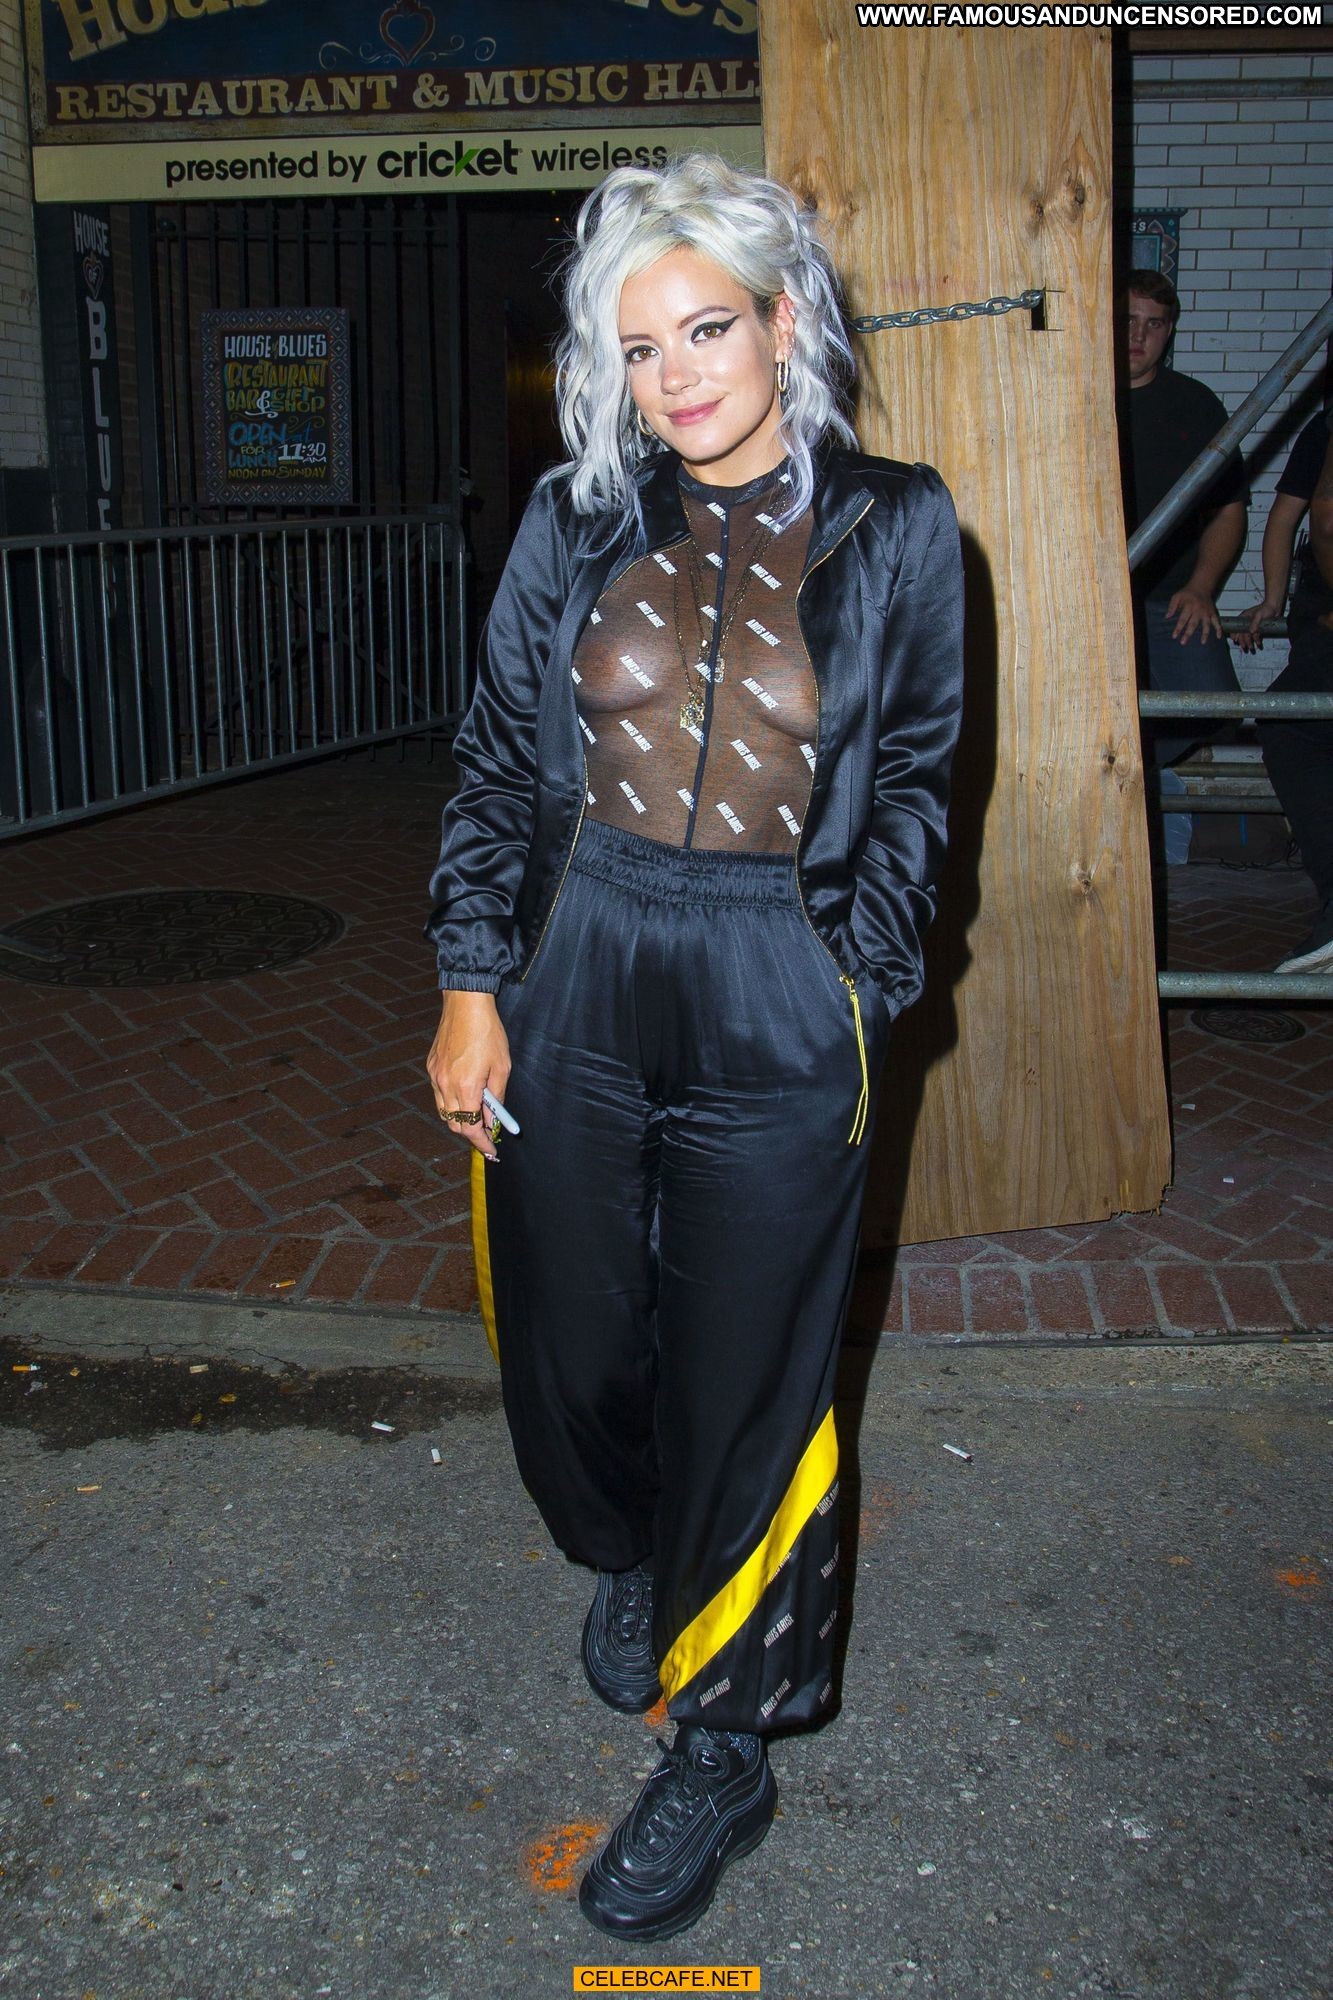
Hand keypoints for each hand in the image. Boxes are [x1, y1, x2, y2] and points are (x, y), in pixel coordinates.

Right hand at [425, 991, 510, 1160]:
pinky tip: (465, 1093)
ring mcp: (435, 1076)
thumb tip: (493, 1119)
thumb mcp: (501, 1067)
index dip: (482, 1142)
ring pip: (444, 1111)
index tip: (492, 1150)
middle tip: (488, 1133)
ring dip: (461, 1118)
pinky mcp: (431, 1067)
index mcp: (466, 1087)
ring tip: (478, 1113)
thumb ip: (496, 1097)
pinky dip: (451, 1101)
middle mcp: (445, 1085)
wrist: (465, 1005)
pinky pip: (438, 1094)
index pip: (471, 1128)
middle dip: (471, 1133)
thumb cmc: (487, 1033)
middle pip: (455, 1124)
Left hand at [1165, 585, 1224, 644]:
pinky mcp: (1212, 612)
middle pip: (1193, 624)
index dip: (1178, 628)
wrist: (1201, 586)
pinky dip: (1219, 628)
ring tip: (1203, 642)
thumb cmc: (1187, 593)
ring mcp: (1207, 612)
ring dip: (1205, 634)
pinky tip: (1218, 636)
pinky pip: (1217, 621)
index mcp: (1189, 606)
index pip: (1182, 619)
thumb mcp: (1177, 596)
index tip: (1174, 636)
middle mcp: (1199, 610)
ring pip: (1206, 624)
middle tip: (1183, 642)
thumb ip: (1172, 606)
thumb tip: (1167, 617)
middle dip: (1188, 633)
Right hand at [1233, 597, 1280, 652]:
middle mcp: (1247, 622)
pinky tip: (1258, 644)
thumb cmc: (1266, 608)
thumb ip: (1254, 623)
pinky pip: (1256, 636)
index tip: (1235, 640)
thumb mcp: (1259, 614)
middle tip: (1244, 647)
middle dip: (1243, 641)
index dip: (1235, 634)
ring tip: (1251, 648)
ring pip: (1248, 636)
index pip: (1236, 627)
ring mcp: (1253, 626)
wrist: (1275, 607)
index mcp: (1244, 618)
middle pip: (1242, 634)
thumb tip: (1251, 632)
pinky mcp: (1258, 629)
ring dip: (1249, 643)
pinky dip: (1257, 641)